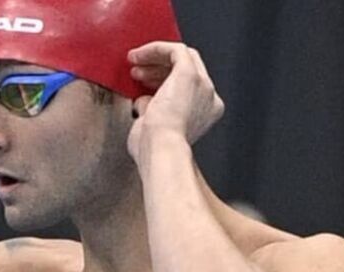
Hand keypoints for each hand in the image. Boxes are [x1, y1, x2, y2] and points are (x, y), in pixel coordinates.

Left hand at [126, 42, 224, 162]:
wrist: (160, 150)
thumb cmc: (153, 148)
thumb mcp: (153, 127)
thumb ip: (153, 112)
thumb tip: (144, 101)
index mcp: (205, 114)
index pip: (188, 86)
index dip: (164, 80)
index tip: (143, 82)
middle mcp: (209, 98)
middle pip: (187, 70)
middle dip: (158, 68)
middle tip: (136, 72)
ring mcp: (203, 85)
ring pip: (182, 58)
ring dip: (155, 59)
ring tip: (133, 64)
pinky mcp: (191, 74)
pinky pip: (175, 50)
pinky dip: (155, 49)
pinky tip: (138, 55)